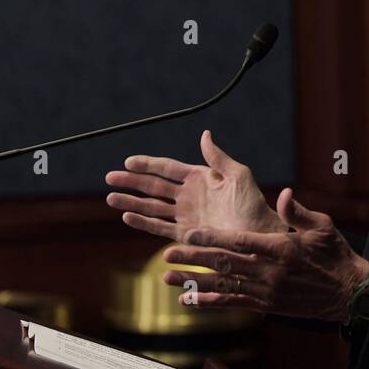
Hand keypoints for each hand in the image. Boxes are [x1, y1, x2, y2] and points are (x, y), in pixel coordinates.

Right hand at [105, 129, 281, 241]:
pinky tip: (127, 217)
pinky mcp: (186, 235)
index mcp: (200, 178)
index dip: (148, 164)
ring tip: (110, 197)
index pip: (167, 168)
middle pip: (154, 187)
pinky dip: (143, 223)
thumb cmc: (253, 203)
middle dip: (131, 182)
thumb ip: (218, 157)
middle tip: (109, 177)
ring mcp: (185, 216)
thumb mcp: (238, 175)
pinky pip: (160, 227)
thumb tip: (204, 134)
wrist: (259, 233)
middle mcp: (189, 196)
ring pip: (152, 207)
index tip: (128, 161)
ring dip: (131, 202)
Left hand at [161, 188, 368, 322]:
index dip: (212, 238)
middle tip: (167, 254)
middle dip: (194, 259)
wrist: (348, 292)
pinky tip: (189, 299)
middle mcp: (270, 272)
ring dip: (194, 281)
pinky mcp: (266, 305)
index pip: (239, 242)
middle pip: (224, 264)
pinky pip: (233, 303)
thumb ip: (298, 212)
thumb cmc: (334, 254)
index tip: (190, 233)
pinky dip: (209, 302)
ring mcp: (267, 291)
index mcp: (281, 248)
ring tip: (168, 277)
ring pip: (223, 285)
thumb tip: (284, 194)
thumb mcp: (322, 226)